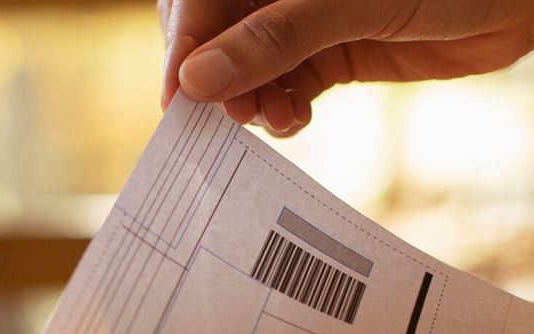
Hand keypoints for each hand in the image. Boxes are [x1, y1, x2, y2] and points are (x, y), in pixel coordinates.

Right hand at [158, 0, 533, 136]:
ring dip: (250, 98)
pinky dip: (282, 107)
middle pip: (217, 30)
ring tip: (274, 120)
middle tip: (225, 118)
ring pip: (248, 63)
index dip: (184, 43)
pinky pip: (286, 83)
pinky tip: (292, 121)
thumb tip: (199, 78)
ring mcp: (306, 16)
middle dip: (216, 76)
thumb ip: (278, 36)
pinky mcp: (335, 49)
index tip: (180, 95)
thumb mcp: (354, 1)